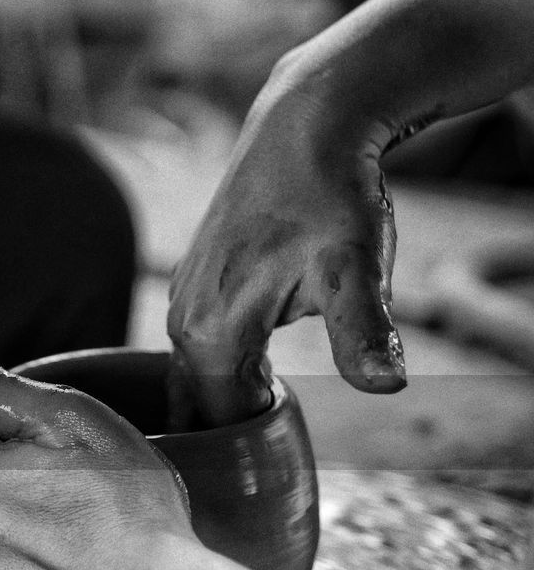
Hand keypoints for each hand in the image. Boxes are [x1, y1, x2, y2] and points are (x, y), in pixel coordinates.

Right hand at [167, 90, 405, 426]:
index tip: (291, 444)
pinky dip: (221, 370)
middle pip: (202, 407)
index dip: (258, 443)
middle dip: (237, 429)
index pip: (223, 423)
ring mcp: (182, 301)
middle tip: (278, 437)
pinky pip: (196, 351)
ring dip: (230, 398)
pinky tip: (259, 367)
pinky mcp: (191, 285)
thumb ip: (363, 334)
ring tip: (274, 405)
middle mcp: (183, 321)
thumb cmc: (331, 196)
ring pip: (196, 379)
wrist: (304, 125)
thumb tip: (387, 386)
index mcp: (211, 334)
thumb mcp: (356, 268)